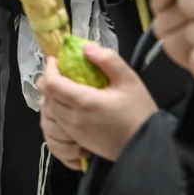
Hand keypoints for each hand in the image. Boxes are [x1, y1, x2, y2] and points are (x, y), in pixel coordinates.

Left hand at [40, 46, 156, 163]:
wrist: (146, 146)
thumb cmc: (139, 114)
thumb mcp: (129, 80)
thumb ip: (108, 60)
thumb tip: (87, 48)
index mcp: (85, 102)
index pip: (52, 83)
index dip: (49, 69)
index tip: (54, 60)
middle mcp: (74, 119)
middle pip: (47, 96)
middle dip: (48, 80)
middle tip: (58, 70)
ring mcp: (74, 131)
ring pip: (49, 110)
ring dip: (51, 96)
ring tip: (63, 85)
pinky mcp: (77, 139)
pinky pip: (56, 122)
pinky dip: (56, 109)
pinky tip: (69, 103)